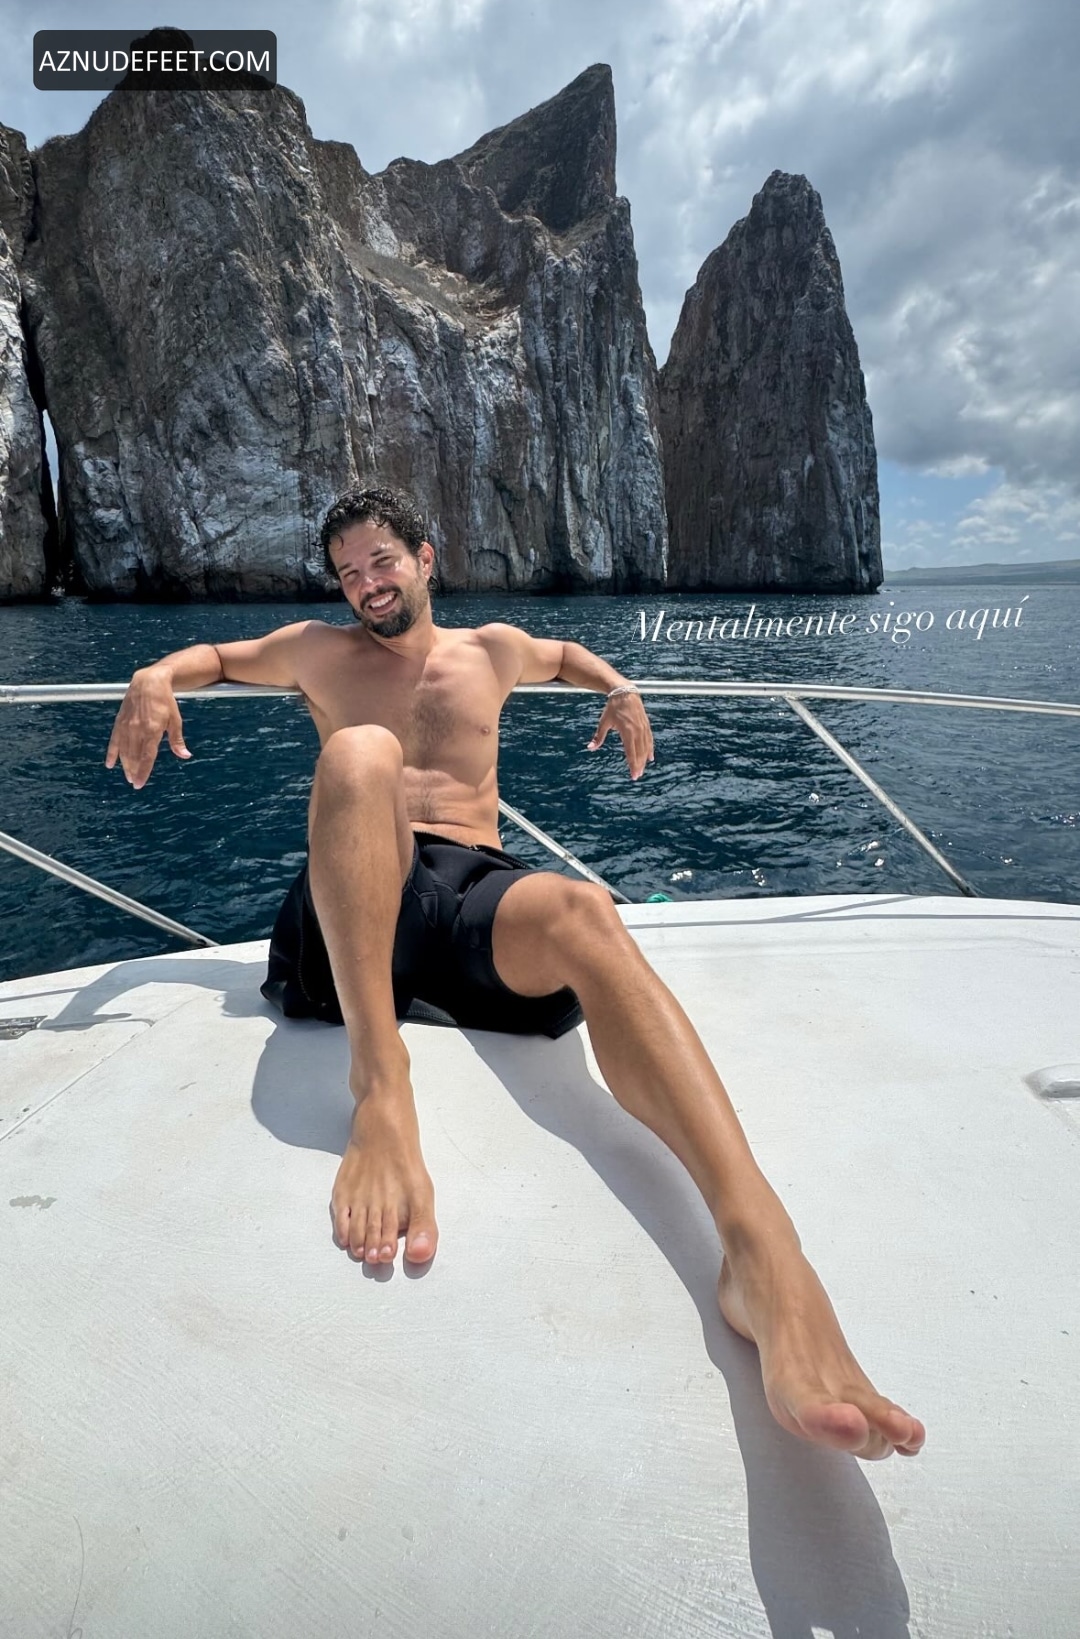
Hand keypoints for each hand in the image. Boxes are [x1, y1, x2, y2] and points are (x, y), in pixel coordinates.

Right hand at [104, 670, 191, 788]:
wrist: (148, 682)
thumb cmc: (165, 701)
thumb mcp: (175, 720)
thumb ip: (177, 740)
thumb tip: (185, 755)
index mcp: (152, 730)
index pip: (146, 757)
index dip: (143, 772)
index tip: (140, 784)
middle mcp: (137, 729)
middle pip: (134, 756)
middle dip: (134, 771)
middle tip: (134, 782)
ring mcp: (127, 725)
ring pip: (123, 751)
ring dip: (125, 765)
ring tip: (128, 775)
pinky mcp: (119, 721)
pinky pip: (114, 741)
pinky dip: (112, 753)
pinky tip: (110, 764)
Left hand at [586, 690, 654, 779]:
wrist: (625, 693)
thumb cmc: (613, 708)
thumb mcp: (604, 722)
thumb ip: (598, 736)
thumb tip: (590, 748)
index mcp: (626, 731)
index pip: (630, 752)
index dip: (632, 764)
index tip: (633, 775)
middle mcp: (637, 731)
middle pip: (639, 752)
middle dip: (638, 765)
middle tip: (637, 776)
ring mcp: (643, 728)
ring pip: (645, 747)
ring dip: (644, 760)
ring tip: (642, 770)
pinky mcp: (646, 725)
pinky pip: (649, 740)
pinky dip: (650, 749)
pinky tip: (650, 757)